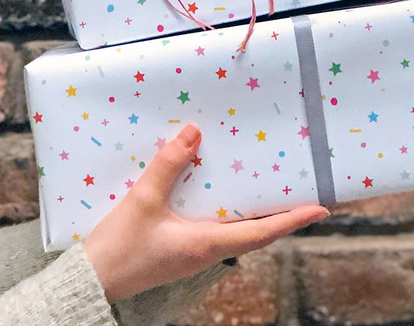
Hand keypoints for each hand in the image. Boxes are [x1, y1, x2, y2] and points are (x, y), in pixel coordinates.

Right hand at [83, 124, 328, 302]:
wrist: (91, 281)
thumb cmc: (119, 248)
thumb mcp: (143, 200)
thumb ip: (169, 165)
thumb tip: (195, 132)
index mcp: (207, 243)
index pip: (262, 232)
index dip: (293, 220)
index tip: (321, 209)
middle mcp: (208, 249)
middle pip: (255, 230)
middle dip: (280, 211)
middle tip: (300, 186)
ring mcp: (194, 250)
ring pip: (235, 228)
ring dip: (254, 210)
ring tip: (269, 183)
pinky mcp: (180, 246)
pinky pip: (214, 225)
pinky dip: (227, 208)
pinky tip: (220, 188)